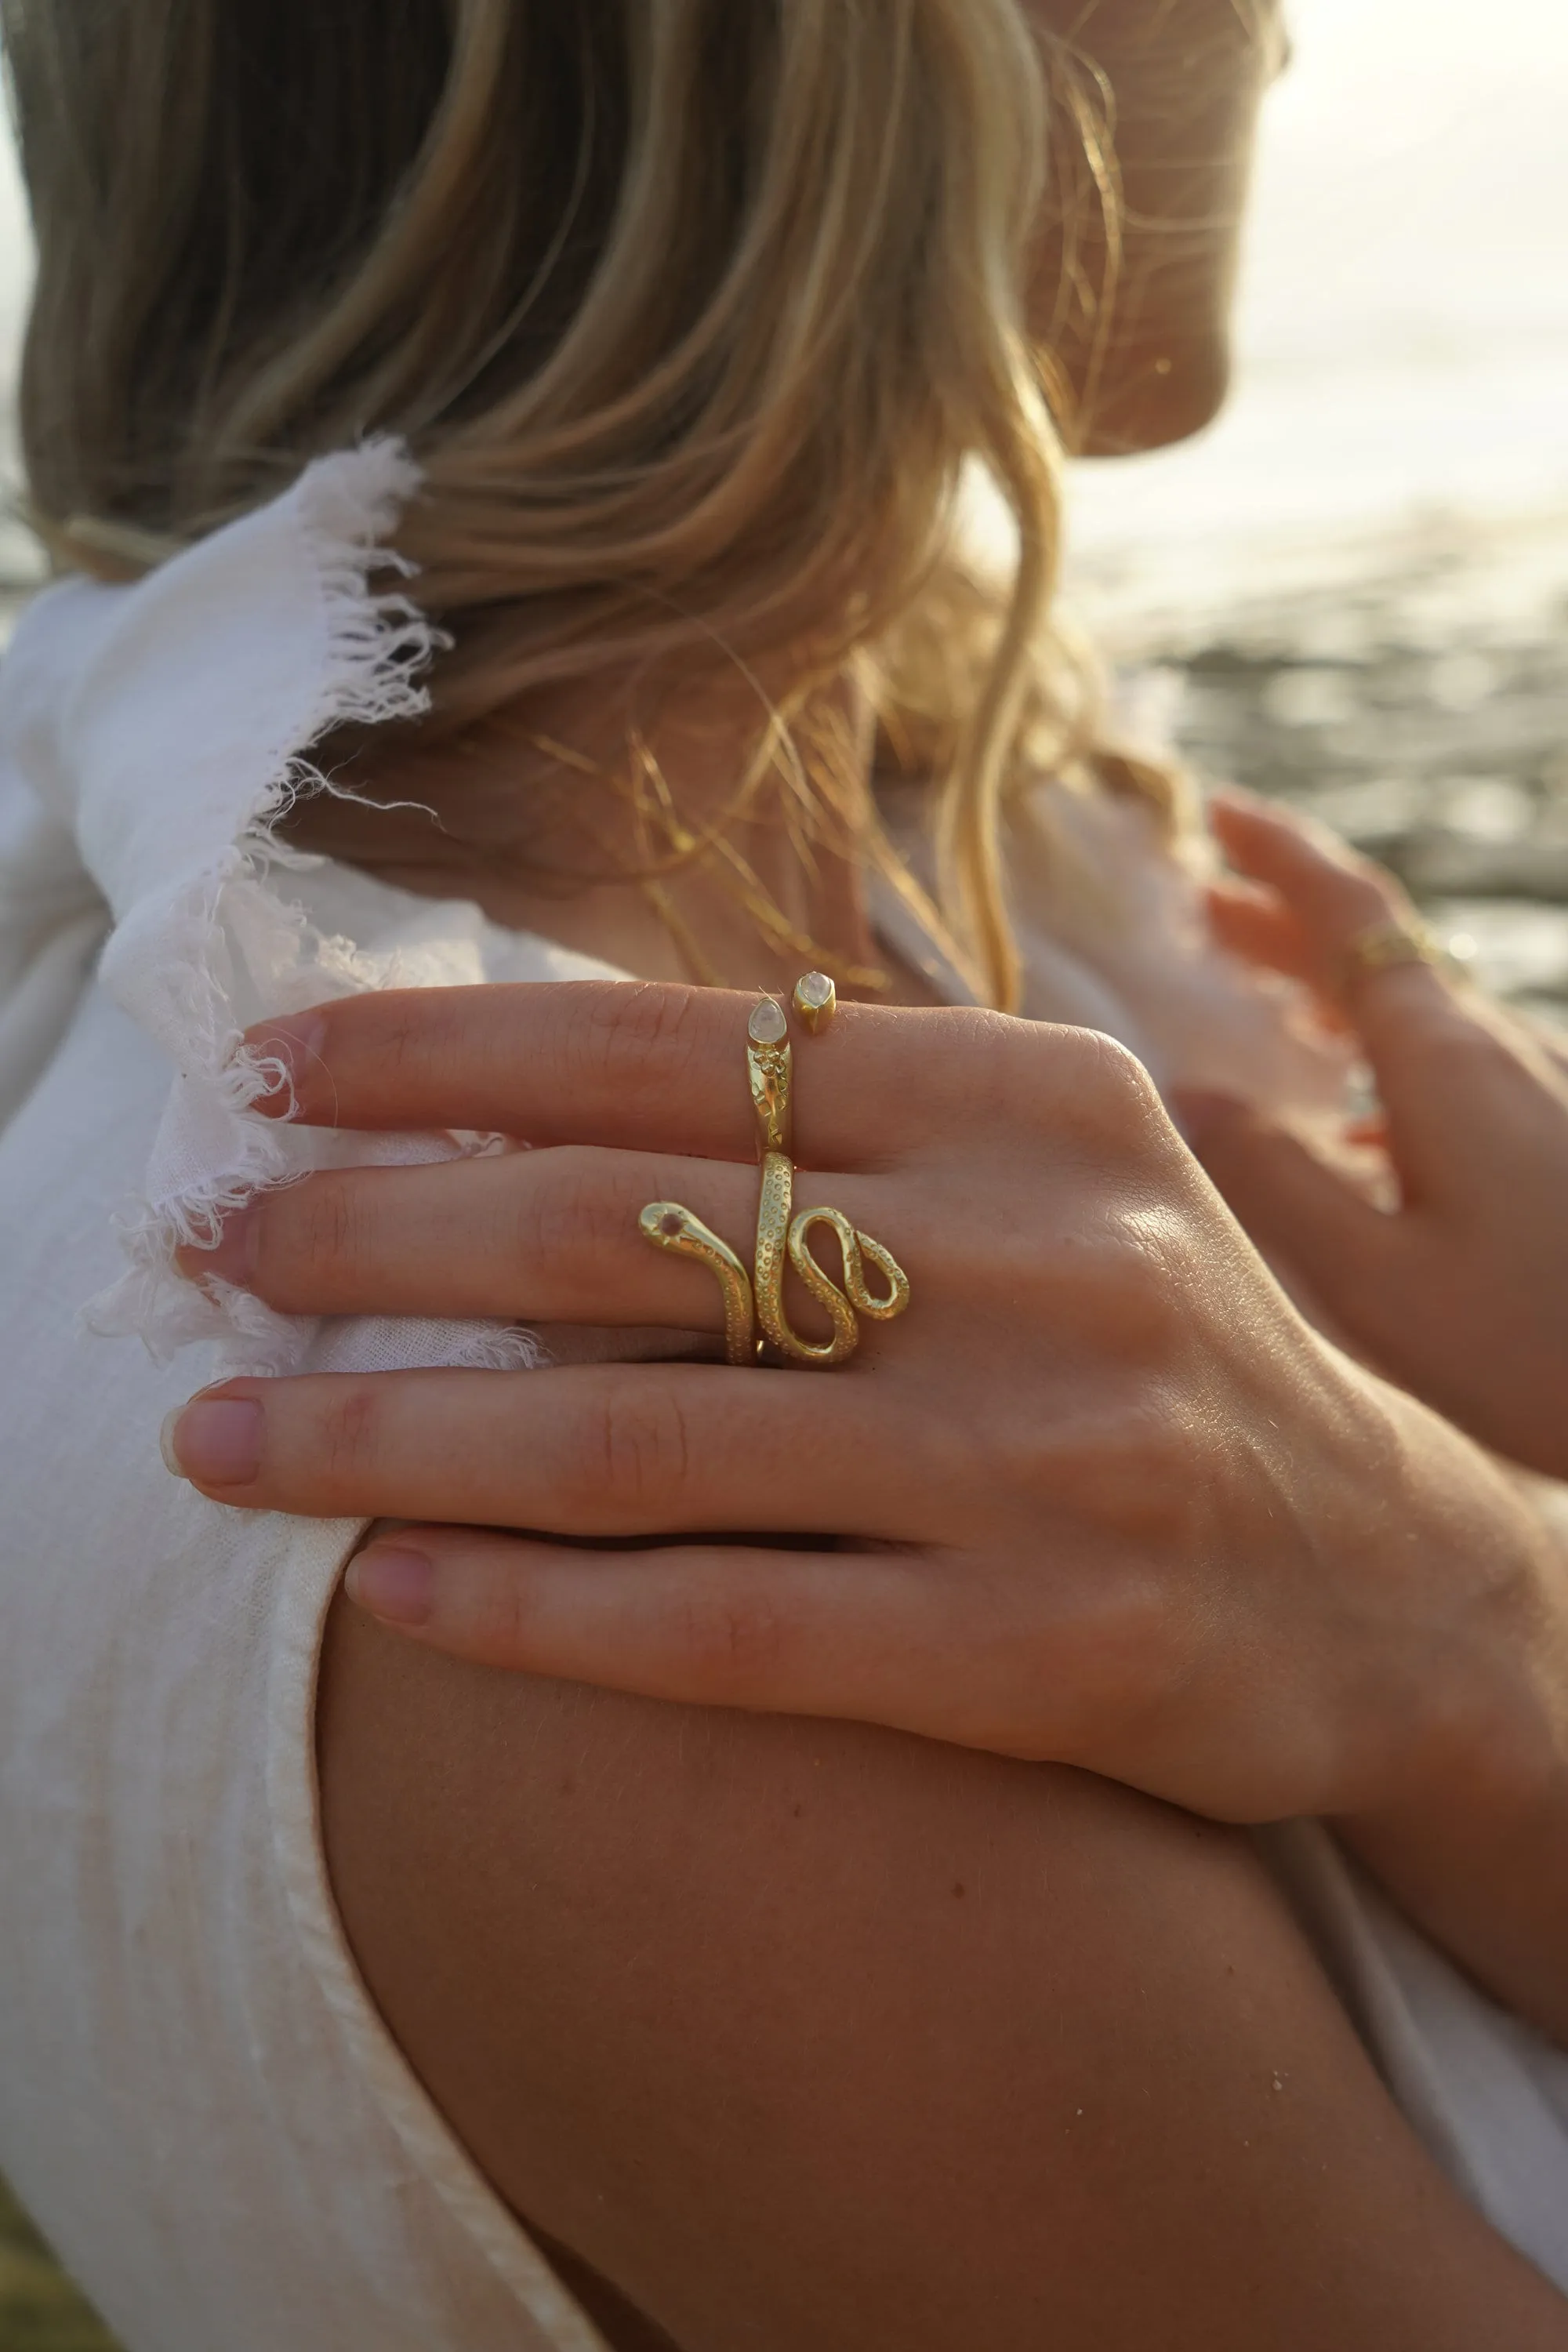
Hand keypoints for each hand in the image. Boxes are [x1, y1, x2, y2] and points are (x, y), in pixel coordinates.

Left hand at [161, 981, 1562, 1847]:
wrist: (1389, 1581)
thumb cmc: (1153, 1350)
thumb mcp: (1044, 1169)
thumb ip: (837, 1110)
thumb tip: (525, 1069)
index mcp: (1023, 1095)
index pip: (671, 1042)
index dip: (443, 1053)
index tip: (272, 1076)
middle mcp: (1040, 1249)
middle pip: (621, 1226)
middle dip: (371, 1233)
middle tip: (205, 1246)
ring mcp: (1044, 1454)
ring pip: (642, 1434)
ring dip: (389, 1435)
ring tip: (215, 1440)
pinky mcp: (1040, 1650)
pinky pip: (728, 1626)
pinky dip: (534, 1612)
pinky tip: (388, 1594)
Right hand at [1188, 790, 1567, 1479]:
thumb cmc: (1537, 1350)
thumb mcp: (1375, 1279)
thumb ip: (1274, 1180)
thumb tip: (1192, 1095)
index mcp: (1443, 1060)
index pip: (1350, 914)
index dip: (1278, 855)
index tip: (1215, 811)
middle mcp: (1499, 1054)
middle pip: (1382, 954)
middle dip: (1286, 921)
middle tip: (1200, 908)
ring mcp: (1540, 1095)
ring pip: (1422, 1011)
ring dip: (1335, 992)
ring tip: (1263, 1005)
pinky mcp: (1560, 1144)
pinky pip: (1455, 1068)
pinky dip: (1382, 1058)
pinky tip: (1359, 1124)